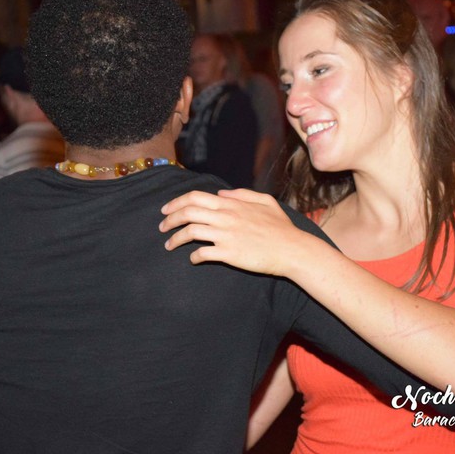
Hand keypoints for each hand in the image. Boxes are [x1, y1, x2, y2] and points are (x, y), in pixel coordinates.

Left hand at [159, 188, 304, 276]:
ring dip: (175, 239)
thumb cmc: (281, 227)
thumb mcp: (265, 201)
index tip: (166, 210)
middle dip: (169, 219)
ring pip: (190, 232)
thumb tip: (221, 195)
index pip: (195, 197)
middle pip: (187, 212)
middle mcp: (225, 217)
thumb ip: (242, 194)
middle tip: (161, 227)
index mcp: (231, 204)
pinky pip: (202, 254)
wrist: (292, 250)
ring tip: (169, 245)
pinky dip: (193, 257)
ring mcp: (226, 235)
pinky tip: (193, 259)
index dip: (176, 202)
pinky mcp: (228, 253)